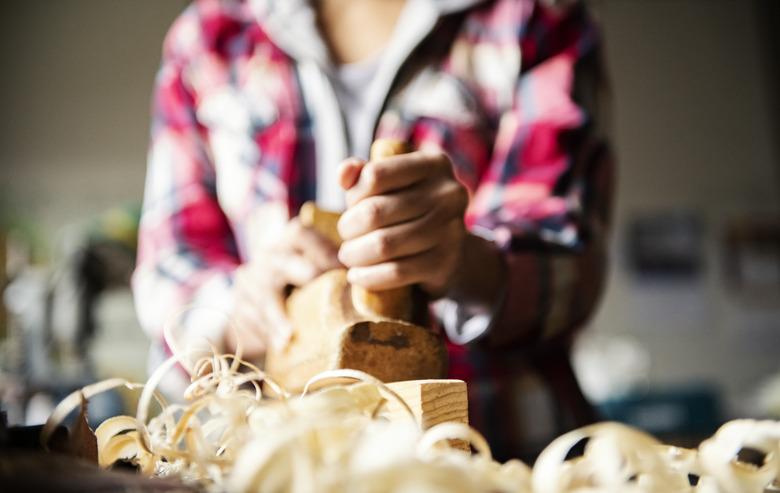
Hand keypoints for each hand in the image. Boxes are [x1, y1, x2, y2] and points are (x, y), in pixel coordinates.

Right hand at [226, 218, 340, 357]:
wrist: (258, 307)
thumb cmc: (302, 287)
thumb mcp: (317, 271)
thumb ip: (338, 270)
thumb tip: (378, 277)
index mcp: (289, 242)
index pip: (300, 233)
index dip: (321, 248)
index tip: (341, 268)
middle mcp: (268, 256)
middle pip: (278, 261)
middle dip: (297, 270)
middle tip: (313, 279)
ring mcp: (250, 281)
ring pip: (262, 294)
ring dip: (277, 316)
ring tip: (289, 335)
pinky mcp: (239, 306)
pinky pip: (249, 318)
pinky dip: (266, 332)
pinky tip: (280, 345)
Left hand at [336, 150, 469, 297]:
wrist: (453, 251)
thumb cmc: (411, 210)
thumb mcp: (392, 185)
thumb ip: (363, 174)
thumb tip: (343, 174)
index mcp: (434, 164)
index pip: (375, 175)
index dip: (354, 194)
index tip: (352, 207)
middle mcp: (448, 194)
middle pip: (375, 211)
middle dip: (349, 227)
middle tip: (345, 236)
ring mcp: (451, 230)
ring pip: (384, 244)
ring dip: (355, 254)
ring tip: (348, 256)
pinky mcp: (445, 263)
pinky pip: (396, 272)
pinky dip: (369, 276)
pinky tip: (358, 276)